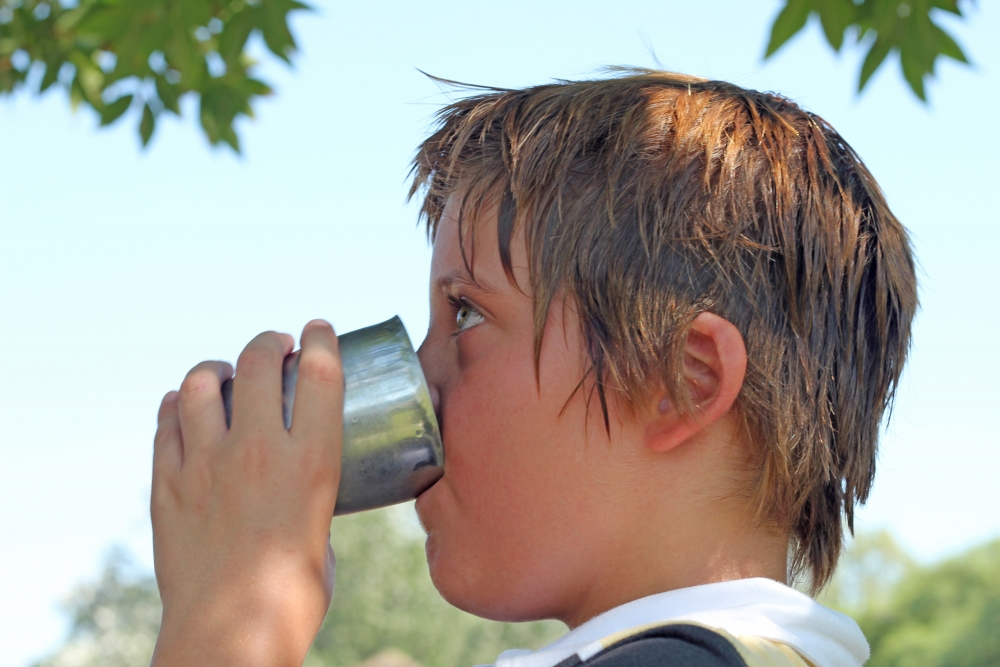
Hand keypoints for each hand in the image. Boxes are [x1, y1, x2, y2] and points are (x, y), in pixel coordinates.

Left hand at [150, 320, 343, 666]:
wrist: (231, 631)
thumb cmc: (294, 595)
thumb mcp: (324, 529)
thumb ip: (310, 494)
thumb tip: (299, 484)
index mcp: (312, 460)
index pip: (320, 371)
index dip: (321, 339)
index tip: (319, 330)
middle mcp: (259, 450)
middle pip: (258, 361)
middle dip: (269, 341)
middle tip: (275, 345)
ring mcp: (206, 463)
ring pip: (203, 382)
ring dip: (218, 367)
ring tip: (226, 374)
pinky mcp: (167, 484)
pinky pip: (167, 423)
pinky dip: (178, 404)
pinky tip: (185, 405)